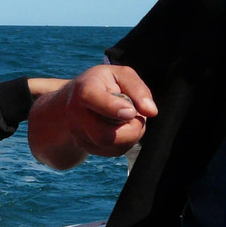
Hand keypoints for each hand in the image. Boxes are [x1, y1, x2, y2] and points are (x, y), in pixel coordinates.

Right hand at [28, 65, 157, 169]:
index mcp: (84, 90)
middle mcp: (75, 114)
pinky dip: (125, 142)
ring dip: (130, 135)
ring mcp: (77, 134)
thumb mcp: (120, 75)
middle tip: (137, 116)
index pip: (94, 100)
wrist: (74, 100)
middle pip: (105, 135)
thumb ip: (138, 89)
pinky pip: (113, 151)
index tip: (131, 112)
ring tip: (129, 120)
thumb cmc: (102, 84)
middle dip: (131, 129)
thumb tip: (151, 111)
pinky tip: (121, 128)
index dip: (113, 108)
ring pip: (113, 146)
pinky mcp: (85, 146)